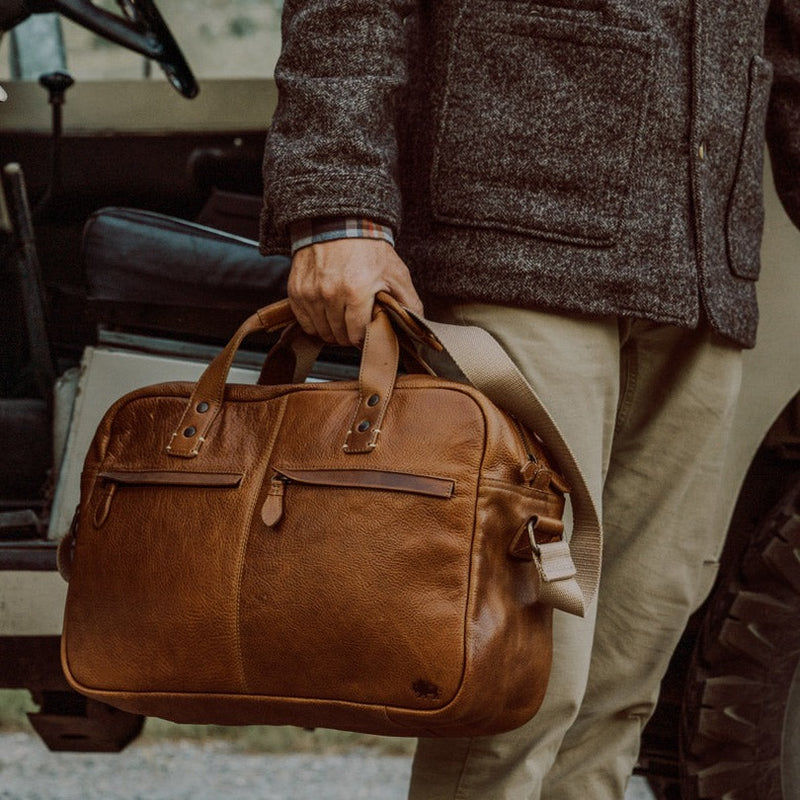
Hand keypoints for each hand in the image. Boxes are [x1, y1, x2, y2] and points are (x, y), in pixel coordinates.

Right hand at [288, 238, 423, 346]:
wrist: (340, 224)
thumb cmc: (370, 250)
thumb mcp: (397, 274)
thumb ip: (410, 304)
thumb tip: (421, 329)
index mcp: (356, 292)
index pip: (356, 335)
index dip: (364, 337)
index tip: (368, 330)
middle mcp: (330, 294)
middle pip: (338, 335)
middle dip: (349, 334)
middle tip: (356, 323)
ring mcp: (310, 293)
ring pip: (320, 331)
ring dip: (332, 330)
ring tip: (342, 318)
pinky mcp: (296, 290)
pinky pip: (304, 321)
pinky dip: (315, 323)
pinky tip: (326, 313)